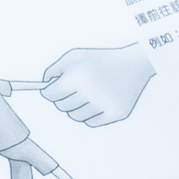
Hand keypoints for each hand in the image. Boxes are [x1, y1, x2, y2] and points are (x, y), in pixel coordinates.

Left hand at [40, 46, 157, 126]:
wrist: (134, 64)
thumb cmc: (102, 59)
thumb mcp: (75, 56)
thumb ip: (54, 69)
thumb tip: (44, 85)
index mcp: (78, 77)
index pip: (50, 94)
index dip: (48, 92)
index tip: (52, 90)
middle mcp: (90, 92)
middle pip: (61, 106)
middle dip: (62, 99)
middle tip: (71, 91)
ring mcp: (103, 105)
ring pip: (75, 116)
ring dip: (75, 108)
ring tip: (84, 96)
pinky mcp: (114, 114)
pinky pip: (90, 122)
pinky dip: (89, 115)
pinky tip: (95, 103)